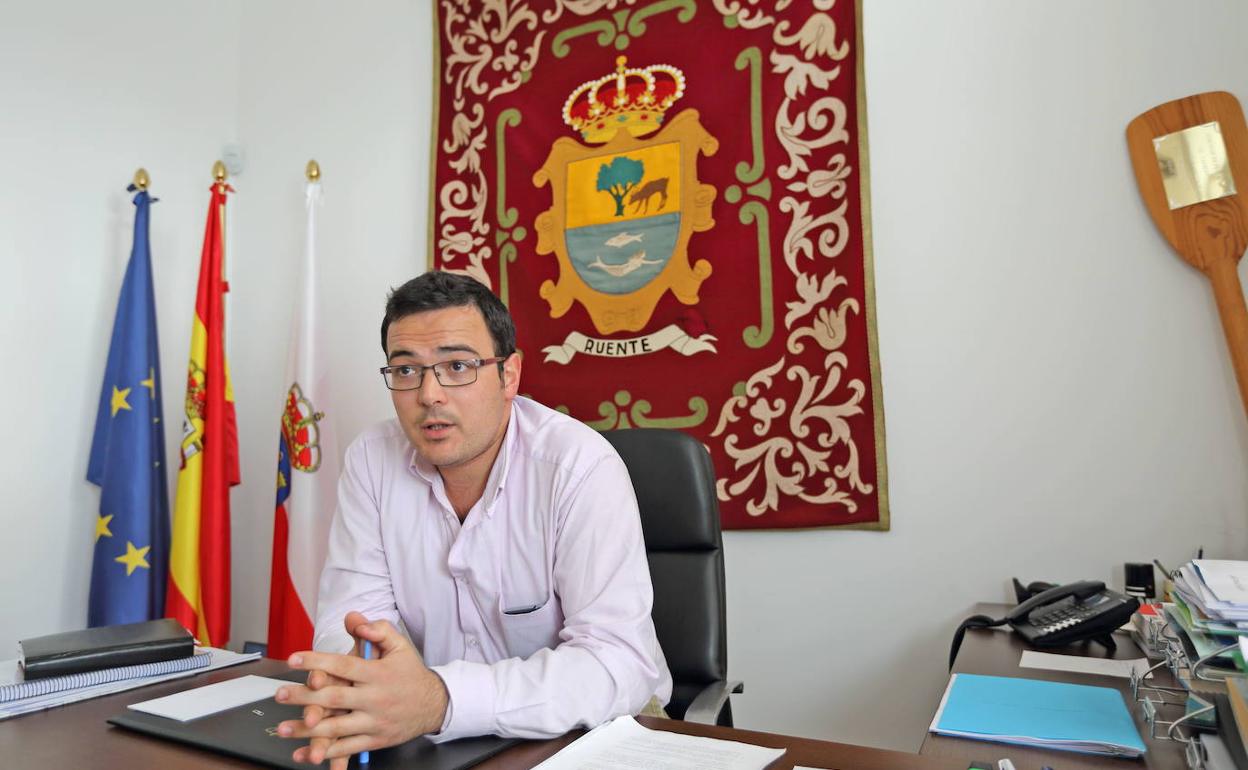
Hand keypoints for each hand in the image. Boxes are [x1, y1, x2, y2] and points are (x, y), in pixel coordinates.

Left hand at [276, 611, 449, 768]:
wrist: (435, 704)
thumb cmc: (411, 673)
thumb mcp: (400, 645)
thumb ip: (377, 630)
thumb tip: (355, 620)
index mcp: (378, 674)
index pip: (343, 665)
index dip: (316, 661)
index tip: (293, 659)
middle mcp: (375, 698)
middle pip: (335, 698)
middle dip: (304, 697)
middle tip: (279, 694)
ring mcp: (374, 722)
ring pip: (337, 727)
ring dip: (307, 730)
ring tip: (283, 728)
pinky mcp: (375, 740)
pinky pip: (347, 748)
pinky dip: (326, 753)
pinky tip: (305, 754)